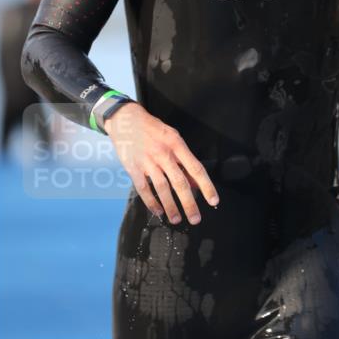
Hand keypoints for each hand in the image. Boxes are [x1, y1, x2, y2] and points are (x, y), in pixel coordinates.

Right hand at [104, 103, 219, 223]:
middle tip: (195, 219)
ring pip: (162, 188)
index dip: (206, 186)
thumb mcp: (173, 138)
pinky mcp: (133, 167)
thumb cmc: (153, 130)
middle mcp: (163, 153)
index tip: (213, 201)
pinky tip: (158, 211)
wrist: (125, 119)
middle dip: (189, 203)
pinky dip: (151, 202)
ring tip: (176, 220)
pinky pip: (143, 189)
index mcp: (176, 144)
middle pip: (179, 182)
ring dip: (170, 206)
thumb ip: (184, 160)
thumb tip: (195, 183)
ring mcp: (147, 161)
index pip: (196, 168)